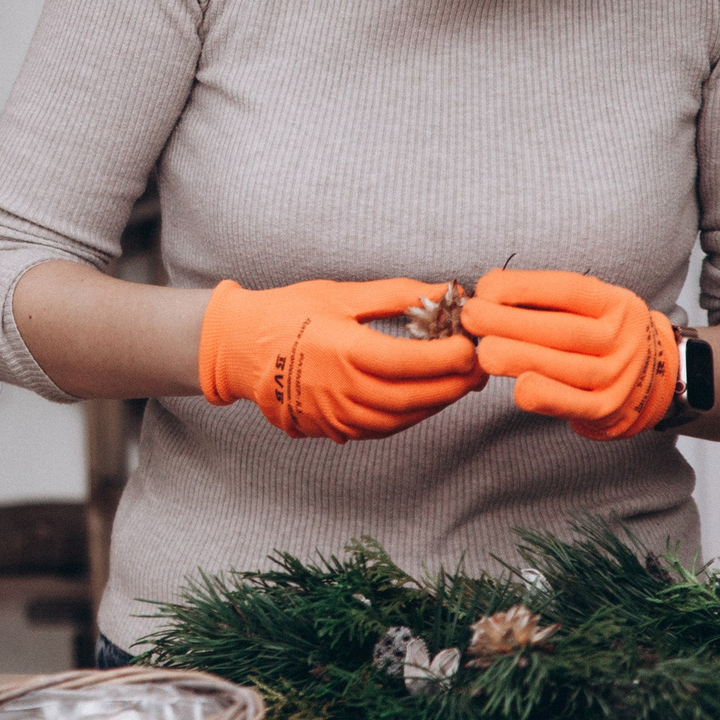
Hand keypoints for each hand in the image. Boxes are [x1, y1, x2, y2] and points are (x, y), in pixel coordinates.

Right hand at [198, 278, 483, 440]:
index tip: (474, 344)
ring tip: (460, 381)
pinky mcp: (334, 429)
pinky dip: (413, 414)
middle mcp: (343, 390)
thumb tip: (447, 290)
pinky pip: (385, 428)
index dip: (451, 357)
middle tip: (481, 366)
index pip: (413, 362)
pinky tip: (425, 396)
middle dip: (456, 383)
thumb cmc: (288, 313)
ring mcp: (338, 415)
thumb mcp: (342, 293)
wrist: (238, 348)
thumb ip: (398, 295)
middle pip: (416, 396)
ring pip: (405, 417)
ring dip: (439, 401)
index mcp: (346, 352)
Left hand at [463, 269, 676, 440]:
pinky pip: (574, 404)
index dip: (522, 287)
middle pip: (563, 330)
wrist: (649, 377)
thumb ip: (548, 300)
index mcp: (617, 304)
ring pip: (566, 368)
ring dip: (519, 358)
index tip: (485, 288)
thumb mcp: (590, 306)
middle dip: (509, 322)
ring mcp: (618, 377)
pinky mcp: (607, 408)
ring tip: (483, 351)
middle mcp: (622, 339)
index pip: (568, 290)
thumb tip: (490, 289)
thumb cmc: (598, 332)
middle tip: (471, 318)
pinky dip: (545, 397)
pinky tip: (517, 387)